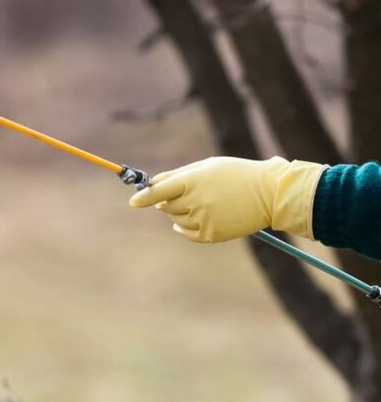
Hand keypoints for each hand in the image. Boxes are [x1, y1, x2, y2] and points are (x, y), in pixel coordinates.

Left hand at [128, 156, 324, 242]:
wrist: (269, 193)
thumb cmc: (235, 174)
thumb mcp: (207, 166)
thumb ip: (177, 175)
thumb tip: (152, 184)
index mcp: (193, 181)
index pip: (159, 191)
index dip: (143, 197)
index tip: (133, 202)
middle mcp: (196, 201)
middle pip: (165, 206)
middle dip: (168, 201)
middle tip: (187, 193)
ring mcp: (204, 220)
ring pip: (175, 220)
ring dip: (180, 213)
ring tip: (202, 203)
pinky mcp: (212, 235)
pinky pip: (186, 234)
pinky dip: (184, 228)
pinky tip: (195, 219)